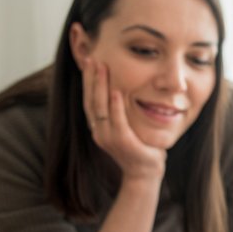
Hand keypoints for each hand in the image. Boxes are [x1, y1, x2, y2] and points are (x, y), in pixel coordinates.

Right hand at [82, 59, 164, 181]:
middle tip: (92, 57)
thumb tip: (122, 88)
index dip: (87, 80)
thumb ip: (122, 110)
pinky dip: (116, 106)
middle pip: (90, 100)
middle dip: (90, 78)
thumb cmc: (140, 147)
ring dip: (100, 86)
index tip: (89, 61)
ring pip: (100, 107)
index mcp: (98, 126)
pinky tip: (116, 91)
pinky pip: (117, 121)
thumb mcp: (128, 125)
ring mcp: (108, 138)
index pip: (89, 99)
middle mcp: (99, 131)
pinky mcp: (122, 143)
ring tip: (101, 67)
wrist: (145, 173)